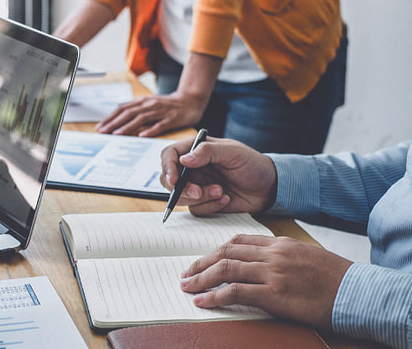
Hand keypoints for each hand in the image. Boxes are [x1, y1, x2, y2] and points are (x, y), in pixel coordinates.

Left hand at [95, 52, 221, 136]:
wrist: (191, 100)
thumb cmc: (168, 105)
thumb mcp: (150, 104)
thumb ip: (136, 110)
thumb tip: (118, 119)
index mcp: (143, 101)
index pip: (123, 109)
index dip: (110, 117)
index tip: (100, 126)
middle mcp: (150, 105)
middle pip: (129, 113)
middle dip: (114, 123)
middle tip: (103, 132)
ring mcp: (161, 111)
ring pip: (141, 118)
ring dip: (128, 126)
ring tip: (117, 134)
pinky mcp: (172, 119)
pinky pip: (160, 125)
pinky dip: (151, 130)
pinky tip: (143, 136)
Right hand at [160, 137, 276, 215]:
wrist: (269, 188)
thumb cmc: (253, 164)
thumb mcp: (233, 152)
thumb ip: (207, 151)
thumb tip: (183, 160)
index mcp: (196, 150)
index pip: (170, 155)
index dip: (167, 167)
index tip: (175, 180)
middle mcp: (193, 168)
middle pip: (169, 179)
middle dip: (181, 189)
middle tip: (197, 192)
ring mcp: (197, 185)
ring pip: (181, 197)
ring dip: (200, 198)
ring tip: (221, 192)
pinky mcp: (204, 202)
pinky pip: (196, 209)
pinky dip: (210, 206)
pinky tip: (226, 199)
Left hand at [180, 235, 352, 330]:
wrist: (357, 292)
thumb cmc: (334, 278)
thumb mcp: (306, 256)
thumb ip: (280, 256)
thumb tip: (258, 264)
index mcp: (279, 242)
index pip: (238, 240)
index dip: (215, 250)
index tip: (202, 259)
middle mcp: (272, 254)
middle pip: (226, 252)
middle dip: (201, 262)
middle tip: (185, 273)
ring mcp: (272, 272)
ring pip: (225, 269)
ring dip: (200, 278)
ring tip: (187, 286)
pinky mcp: (273, 294)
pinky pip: (234, 292)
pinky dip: (214, 296)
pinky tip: (202, 301)